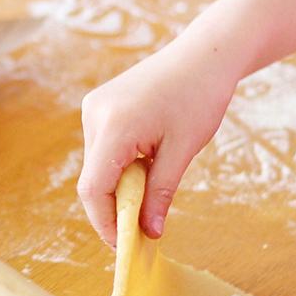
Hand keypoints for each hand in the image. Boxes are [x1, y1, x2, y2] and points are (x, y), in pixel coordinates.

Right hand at [77, 37, 237, 245]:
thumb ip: (160, 193)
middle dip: (113, 206)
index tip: (123, 242)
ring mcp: (92, 109)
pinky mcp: (97, 106)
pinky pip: (100, 148)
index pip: (93, 188)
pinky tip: (143, 162)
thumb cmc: (200, 96)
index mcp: (114, 127)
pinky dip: (117, 165)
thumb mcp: (183, 150)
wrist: (204, 53)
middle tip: (140, 225)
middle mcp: (94, 116)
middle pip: (92, 179)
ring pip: (95, 165)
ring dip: (117, 185)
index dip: (104, 221)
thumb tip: (148, 231)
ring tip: (149, 186)